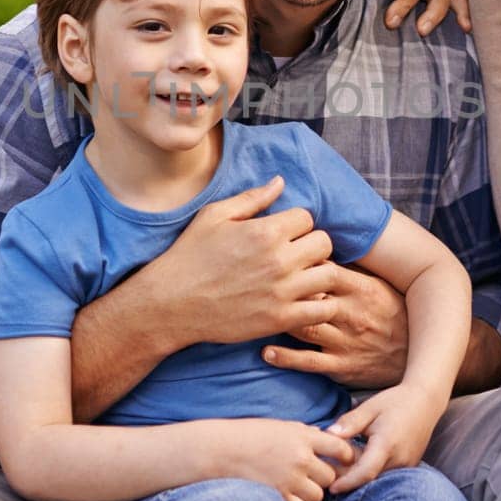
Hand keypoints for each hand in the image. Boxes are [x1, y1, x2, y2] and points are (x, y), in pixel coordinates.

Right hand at [139, 177, 342, 348]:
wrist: (171, 304)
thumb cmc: (189, 256)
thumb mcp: (214, 217)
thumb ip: (251, 199)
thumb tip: (280, 182)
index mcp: (264, 231)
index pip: (307, 217)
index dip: (296, 224)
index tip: (282, 234)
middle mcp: (278, 260)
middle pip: (324, 243)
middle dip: (312, 245)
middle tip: (295, 254)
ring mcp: (282, 292)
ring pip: (330, 275)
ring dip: (319, 274)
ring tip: (302, 277)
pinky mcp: (280, 319)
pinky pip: (323, 310)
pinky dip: (319, 305)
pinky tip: (302, 301)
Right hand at [197, 419, 354, 500]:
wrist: (219, 450)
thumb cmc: (246, 435)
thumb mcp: (278, 426)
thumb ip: (302, 433)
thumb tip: (322, 437)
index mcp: (302, 436)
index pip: (340, 447)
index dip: (345, 456)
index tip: (341, 460)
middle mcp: (300, 458)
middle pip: (330, 476)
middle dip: (322, 478)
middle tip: (309, 477)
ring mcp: (290, 479)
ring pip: (318, 496)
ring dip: (310, 494)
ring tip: (295, 488)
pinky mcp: (279, 498)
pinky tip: (288, 500)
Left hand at [261, 266, 407, 388]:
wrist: (416, 356)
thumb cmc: (391, 313)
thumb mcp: (378, 285)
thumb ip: (350, 269)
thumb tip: (317, 244)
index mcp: (361, 289)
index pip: (324, 270)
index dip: (298, 264)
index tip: (276, 260)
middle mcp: (352, 314)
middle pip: (309, 297)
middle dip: (282, 291)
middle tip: (255, 286)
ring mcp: (346, 342)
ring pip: (305, 327)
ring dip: (278, 320)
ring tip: (255, 315)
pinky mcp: (342, 366)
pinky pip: (309, 362)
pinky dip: (285, 358)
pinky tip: (265, 352)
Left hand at [325, 383, 442, 493]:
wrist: (426, 401)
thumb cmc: (396, 402)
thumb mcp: (369, 408)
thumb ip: (349, 422)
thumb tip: (328, 435)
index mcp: (387, 444)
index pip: (365, 472)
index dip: (347, 482)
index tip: (331, 487)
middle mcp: (399, 459)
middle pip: (370, 478)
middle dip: (349, 479)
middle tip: (328, 474)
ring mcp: (406, 464)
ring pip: (378, 477)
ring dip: (360, 475)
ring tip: (341, 466)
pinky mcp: (409, 465)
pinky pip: (387, 473)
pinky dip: (372, 471)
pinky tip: (360, 460)